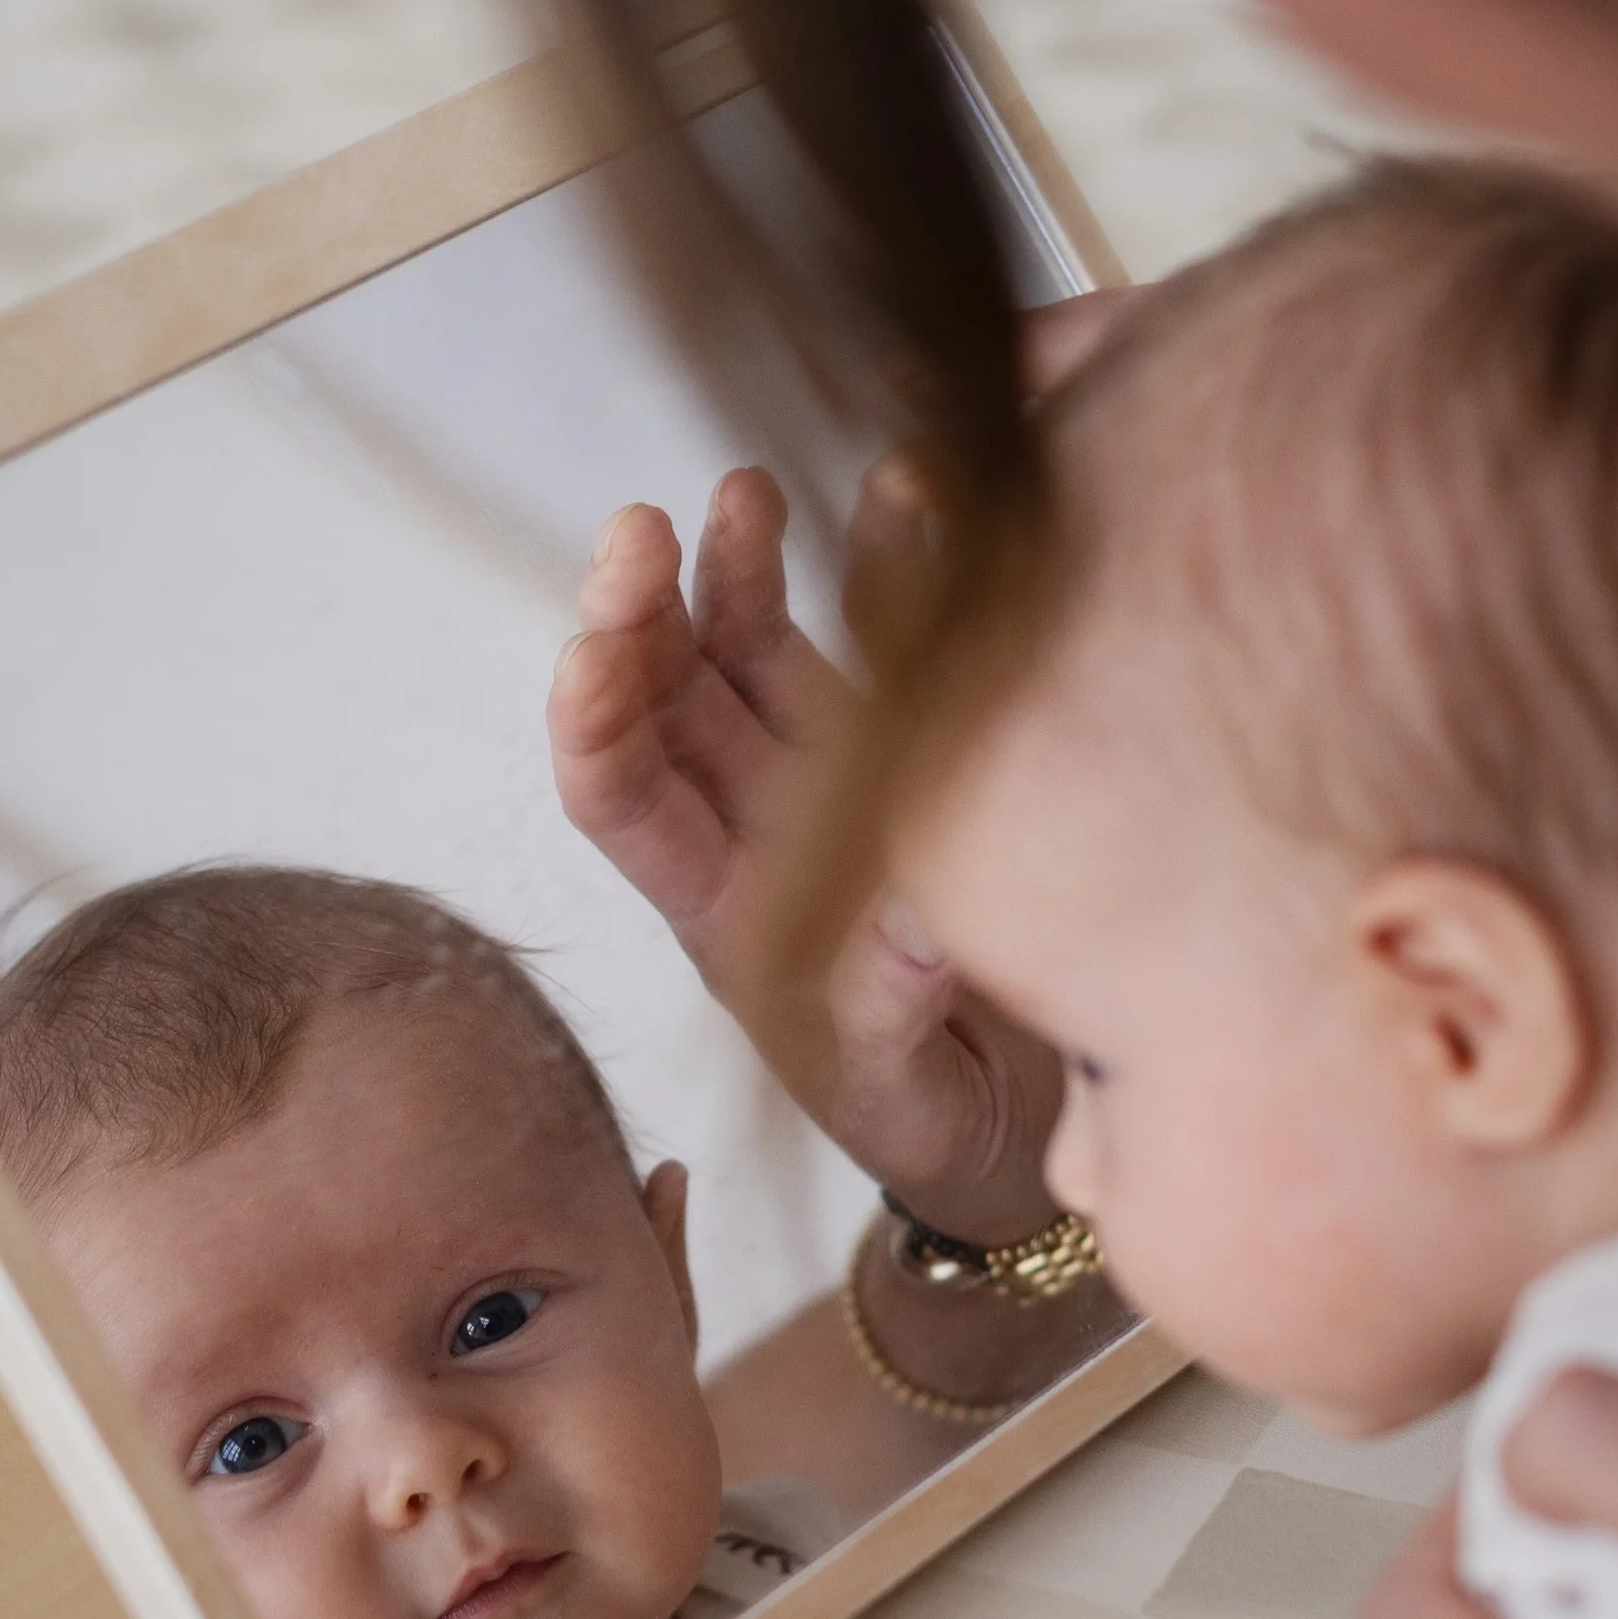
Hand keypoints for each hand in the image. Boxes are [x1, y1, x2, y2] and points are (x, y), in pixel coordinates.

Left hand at [548, 462, 1066, 1241]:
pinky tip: (895, 496)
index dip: (592, 723)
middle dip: (645, 613)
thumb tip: (908, 930)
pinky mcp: (914, 747)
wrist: (1027, 1127)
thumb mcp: (899, 1097)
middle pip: (669, 702)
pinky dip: (882, 569)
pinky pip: (880, 643)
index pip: (618, 799)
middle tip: (642, 530)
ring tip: (742, 490)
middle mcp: (757, 830)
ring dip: (740, 570)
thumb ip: (886, 1016)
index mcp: (719, 911)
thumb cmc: (935, 1128)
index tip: (590, 647)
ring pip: (755, 654)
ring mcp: (830, 778)